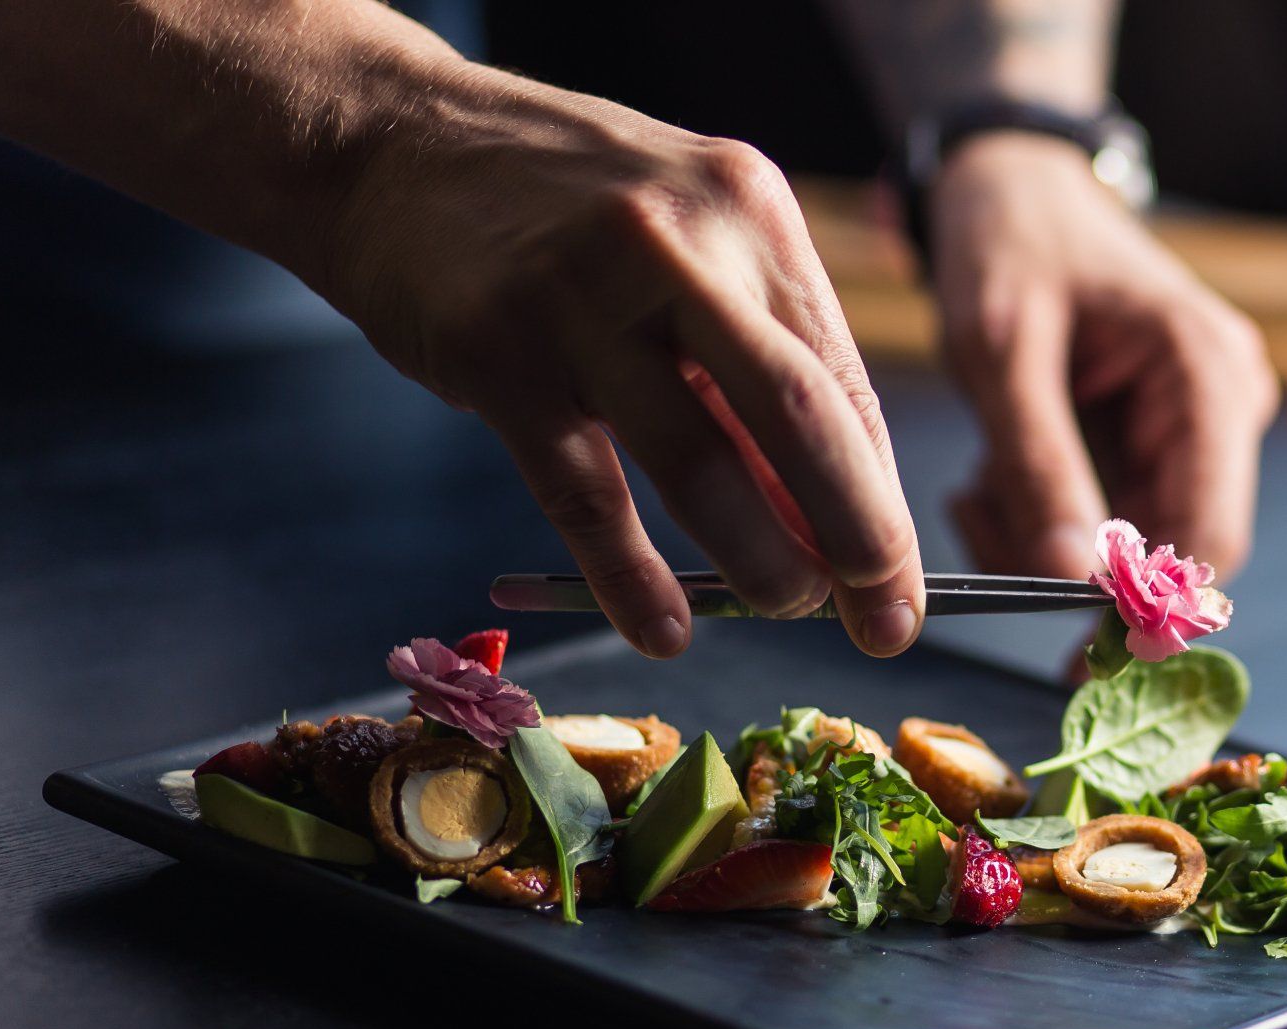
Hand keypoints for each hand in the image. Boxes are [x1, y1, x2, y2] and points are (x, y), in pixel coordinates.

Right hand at [315, 65, 923, 658]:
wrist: (389, 142)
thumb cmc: (560, 210)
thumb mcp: (682, 240)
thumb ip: (745, 361)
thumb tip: (818, 517)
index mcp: (748, 210)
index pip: (843, 380)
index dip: (881, 497)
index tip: (898, 583)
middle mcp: (680, 242)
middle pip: (800, 417)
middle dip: (858, 536)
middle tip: (883, 623)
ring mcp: (583, 295)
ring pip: (700, 464)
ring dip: (757, 562)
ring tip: (781, 609)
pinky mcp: (497, 351)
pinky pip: (585, 494)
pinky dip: (632, 577)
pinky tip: (663, 629)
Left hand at [929, 133, 1278, 580]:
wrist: (1007, 189)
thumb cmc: (1010, 244)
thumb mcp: (1002, 353)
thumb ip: (1039, 467)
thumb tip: (1071, 579)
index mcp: (1207, 377)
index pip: (1211, 535)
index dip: (1147, 605)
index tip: (1065, 642)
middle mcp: (1218, 411)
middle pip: (1165, 553)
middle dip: (1068, 565)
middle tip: (979, 523)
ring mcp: (1187, 433)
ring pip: (1122, 550)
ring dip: (1038, 542)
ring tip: (975, 486)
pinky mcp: (1146, 447)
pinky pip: (1098, 524)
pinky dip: (1036, 520)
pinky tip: (991, 477)